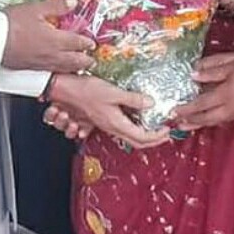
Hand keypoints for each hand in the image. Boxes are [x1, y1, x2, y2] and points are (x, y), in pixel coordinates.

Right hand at [2, 0, 93, 73]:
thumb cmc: (11, 25)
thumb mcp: (36, 9)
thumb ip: (57, 6)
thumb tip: (74, 2)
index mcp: (55, 40)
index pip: (77, 42)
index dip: (86, 42)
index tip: (91, 42)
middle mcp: (51, 54)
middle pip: (74, 60)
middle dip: (85, 60)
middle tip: (92, 59)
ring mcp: (41, 63)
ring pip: (63, 68)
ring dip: (75, 68)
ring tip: (79, 68)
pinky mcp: (31, 68)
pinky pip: (51, 72)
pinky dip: (60, 72)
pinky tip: (58, 70)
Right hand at [44, 75, 171, 148]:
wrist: (66, 90)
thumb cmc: (86, 91)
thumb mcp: (113, 92)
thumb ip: (133, 99)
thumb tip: (151, 103)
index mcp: (117, 123)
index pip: (142, 137)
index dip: (157, 136)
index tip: (167, 129)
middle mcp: (112, 128)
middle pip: (137, 142)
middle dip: (154, 141)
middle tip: (165, 133)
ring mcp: (108, 125)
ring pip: (130, 137)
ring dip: (145, 136)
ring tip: (155, 128)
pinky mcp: (104, 120)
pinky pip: (123, 130)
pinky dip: (135, 129)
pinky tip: (138, 119)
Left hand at [173, 41, 233, 129]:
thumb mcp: (231, 62)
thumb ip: (212, 70)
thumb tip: (194, 75)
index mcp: (228, 94)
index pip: (202, 104)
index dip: (187, 109)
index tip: (174, 111)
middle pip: (209, 118)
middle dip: (193, 122)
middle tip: (178, 124)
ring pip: (219, 120)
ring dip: (204, 122)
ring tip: (191, 124)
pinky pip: (229, 118)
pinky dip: (217, 118)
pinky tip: (212, 116)